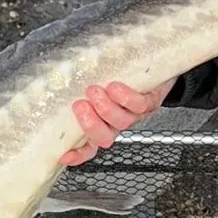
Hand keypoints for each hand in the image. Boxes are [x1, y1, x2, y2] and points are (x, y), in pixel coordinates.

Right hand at [59, 79, 175, 166]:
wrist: (158, 62)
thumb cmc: (123, 73)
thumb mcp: (98, 78)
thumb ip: (78, 83)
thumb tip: (59, 78)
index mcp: (103, 121)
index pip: (89, 146)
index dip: (78, 154)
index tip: (65, 155)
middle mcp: (118, 122)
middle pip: (104, 137)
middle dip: (89, 125)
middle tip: (80, 106)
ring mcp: (135, 113)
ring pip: (120, 122)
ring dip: (105, 108)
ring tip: (95, 91)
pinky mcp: (151, 101)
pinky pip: (139, 105)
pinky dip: (125, 98)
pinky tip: (115, 87)